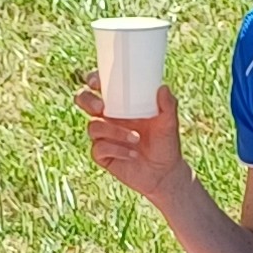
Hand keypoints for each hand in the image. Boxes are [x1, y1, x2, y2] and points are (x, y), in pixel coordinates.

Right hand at [77, 73, 189, 202]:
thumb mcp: (169, 123)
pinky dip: (117, 150)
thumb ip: (168, 105)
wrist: (164, 173)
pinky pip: (99, 148)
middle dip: (87, 101)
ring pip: (93, 127)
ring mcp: (103, 136)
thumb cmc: (165, 143)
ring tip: (136, 138)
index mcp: (121, 104)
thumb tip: (163, 88)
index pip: (100, 86)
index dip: (92, 80)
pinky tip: (132, 154)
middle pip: (84, 101)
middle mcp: (108, 118)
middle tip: (101, 107)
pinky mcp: (102, 155)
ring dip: (114, 131)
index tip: (96, 82)